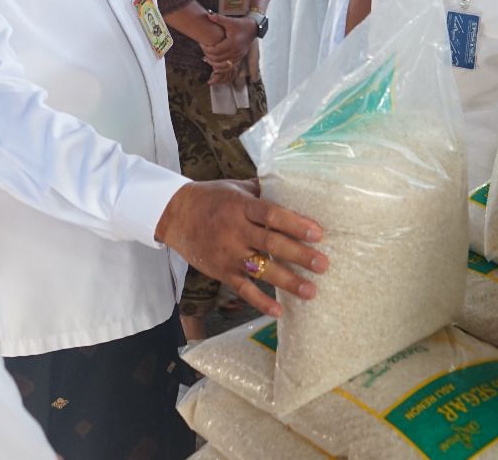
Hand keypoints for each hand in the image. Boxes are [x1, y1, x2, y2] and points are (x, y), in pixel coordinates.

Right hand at [155, 179, 327, 317]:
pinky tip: (279, 311)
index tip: (318, 233)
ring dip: (287, 281)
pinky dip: (260, 301)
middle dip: (299, 255)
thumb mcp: (236, 187)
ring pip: (261, 269)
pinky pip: (243, 289)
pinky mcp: (220, 271)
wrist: (174, 214)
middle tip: (323, 265)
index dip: (295, 224)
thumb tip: (293, 188)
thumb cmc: (211, 198)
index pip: (272, 215)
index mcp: (241, 206)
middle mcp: (236, 230)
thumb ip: (262, 191)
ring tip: (310, 291)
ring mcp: (228, 253)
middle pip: (271, 243)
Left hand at [204, 13, 256, 66]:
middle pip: (218, 58)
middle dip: (208, 55)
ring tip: (206, 56)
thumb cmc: (241, 24)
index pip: (216, 50)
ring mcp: (238, 56)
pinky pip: (228, 67)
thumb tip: (208, 15)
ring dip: (213, 62)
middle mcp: (236, 51)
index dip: (207, 49)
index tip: (202, 44)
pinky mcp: (239, 58)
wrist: (254, 29)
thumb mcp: (230, 21)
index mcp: (232, 43)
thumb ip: (219, 18)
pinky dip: (220, 66)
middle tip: (203, 49)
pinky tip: (214, 62)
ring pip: (222, 65)